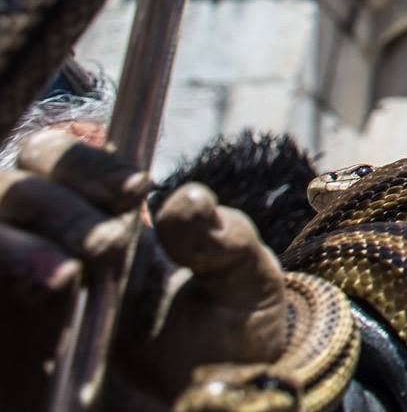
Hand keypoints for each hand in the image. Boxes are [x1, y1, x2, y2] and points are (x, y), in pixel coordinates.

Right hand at [0, 130, 288, 407]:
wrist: (214, 407)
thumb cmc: (228, 341)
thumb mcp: (244, 284)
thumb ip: (224, 239)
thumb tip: (186, 197)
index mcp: (105, 215)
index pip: (61, 158)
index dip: (87, 163)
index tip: (134, 190)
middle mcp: (54, 245)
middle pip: (14, 190)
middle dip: (58, 206)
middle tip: (107, 243)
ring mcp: (24, 292)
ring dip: (17, 247)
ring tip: (66, 278)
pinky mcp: (11, 341)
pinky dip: (5, 278)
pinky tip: (44, 299)